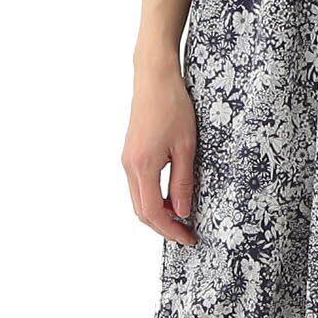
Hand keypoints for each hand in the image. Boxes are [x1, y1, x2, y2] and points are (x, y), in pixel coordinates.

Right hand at [123, 58, 201, 245]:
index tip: (189, 239)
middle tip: (187, 234)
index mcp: (142, 166)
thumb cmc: (173, 106)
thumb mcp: (186, 147)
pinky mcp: (131, 154)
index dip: (171, 231)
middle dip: (163, 227)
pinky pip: (140, 186)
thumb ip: (183, 181)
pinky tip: (173, 197)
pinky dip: (154, 198)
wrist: (154, 78)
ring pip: (139, 200)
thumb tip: (183, 211)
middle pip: (142, 211)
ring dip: (159, 214)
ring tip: (183, 218)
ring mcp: (128, 160)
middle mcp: (130, 166)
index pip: (153, 212)